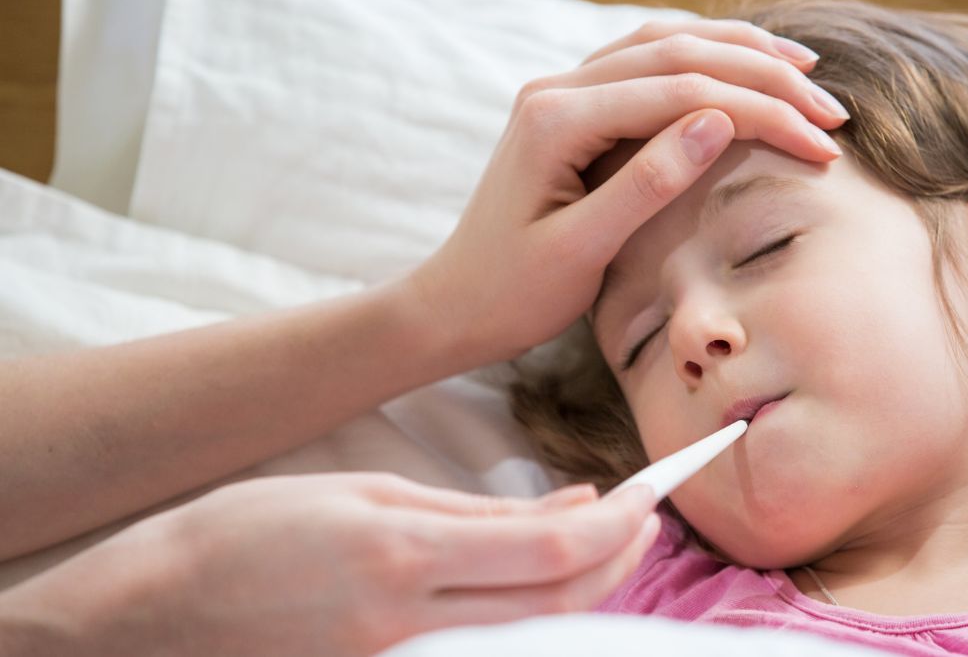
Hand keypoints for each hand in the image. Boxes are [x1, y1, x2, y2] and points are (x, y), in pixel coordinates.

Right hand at [2, 474, 658, 655]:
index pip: (550, 552)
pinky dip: (533, 613)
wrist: (151, 618)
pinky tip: (542, 579)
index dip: (617, 525)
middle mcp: (410, 627)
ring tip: (605, 540)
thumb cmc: (244, 536)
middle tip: (644, 516)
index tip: (650, 492)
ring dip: (587, 587)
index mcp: (400, 559)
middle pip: (560, 606)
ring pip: (535, 635)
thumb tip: (568, 507)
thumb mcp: (362, 494)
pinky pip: (489, 650)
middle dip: (621, 560)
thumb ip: (472, 511)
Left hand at [411, 19, 847, 364]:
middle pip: (679, 52)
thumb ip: (644, 184)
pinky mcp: (570, 108)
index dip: (761, 111)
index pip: (681, 91)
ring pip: (664, 43)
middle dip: (765, 76)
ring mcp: (561, 92)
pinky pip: (645, 62)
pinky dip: (702, 59)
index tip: (820, 144)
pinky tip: (739, 69)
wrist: (454, 305)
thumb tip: (716, 122)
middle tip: (831, 112)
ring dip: (739, 53)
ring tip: (805, 71)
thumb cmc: (510, 293)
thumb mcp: (578, 252)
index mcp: (556, 120)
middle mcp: (557, 90)